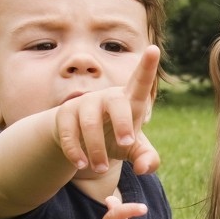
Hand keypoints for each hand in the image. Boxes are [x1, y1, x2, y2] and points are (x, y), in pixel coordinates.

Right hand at [53, 46, 160, 174]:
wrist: (82, 139)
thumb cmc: (115, 138)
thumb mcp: (133, 150)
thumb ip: (146, 157)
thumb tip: (143, 168)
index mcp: (129, 101)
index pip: (140, 82)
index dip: (147, 66)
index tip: (154, 50)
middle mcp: (107, 97)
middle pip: (116, 104)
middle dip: (123, 123)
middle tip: (127, 143)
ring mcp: (85, 103)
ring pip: (90, 124)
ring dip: (97, 149)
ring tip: (101, 168)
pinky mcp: (65, 114)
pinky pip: (69, 133)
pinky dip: (75, 151)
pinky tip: (81, 165)